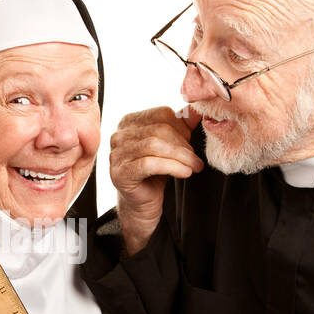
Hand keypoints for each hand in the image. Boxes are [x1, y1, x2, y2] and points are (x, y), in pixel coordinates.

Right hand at [109, 106, 203, 254]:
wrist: (143, 205)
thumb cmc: (156, 174)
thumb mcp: (172, 146)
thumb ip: (183, 126)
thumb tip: (198, 109)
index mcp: (130, 122)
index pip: (162, 114)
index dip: (183, 128)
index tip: (193, 143)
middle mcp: (119, 135)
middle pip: (159, 129)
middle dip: (184, 145)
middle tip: (196, 159)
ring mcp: (116, 154)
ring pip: (154, 145)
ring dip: (181, 156)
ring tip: (194, 166)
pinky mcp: (119, 173)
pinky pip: (148, 164)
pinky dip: (171, 167)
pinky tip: (184, 173)